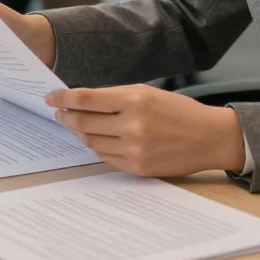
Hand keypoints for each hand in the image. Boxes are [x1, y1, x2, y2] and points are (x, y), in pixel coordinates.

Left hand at [45, 84, 244, 176]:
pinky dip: (95, 146)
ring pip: (91, 141)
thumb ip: (116, 97)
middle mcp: (132, 124)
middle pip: (83, 121)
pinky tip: (93, 138)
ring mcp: (134, 148)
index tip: (51, 96)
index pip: (86, 99)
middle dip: (66, 116)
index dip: (64, 98)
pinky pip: (106, 157)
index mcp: (134, 99)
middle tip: (58, 111)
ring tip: (73, 124)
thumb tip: (84, 101)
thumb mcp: (147, 93)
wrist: (208, 137)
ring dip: (78, 132)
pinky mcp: (137, 167)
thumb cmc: (178, 110)